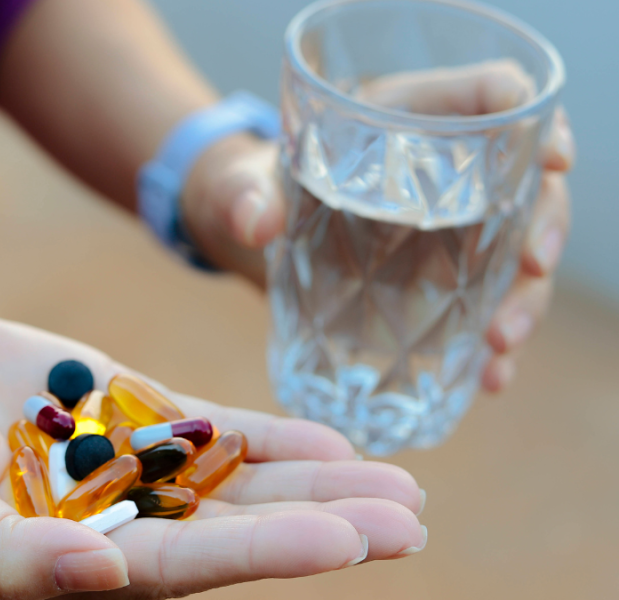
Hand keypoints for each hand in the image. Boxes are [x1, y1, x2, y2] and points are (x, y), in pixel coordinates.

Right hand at [0, 311, 425, 599]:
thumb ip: (12, 557)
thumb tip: (104, 576)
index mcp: (79, 565)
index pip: (190, 565)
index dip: (271, 555)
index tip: (354, 541)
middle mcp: (121, 523)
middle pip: (239, 529)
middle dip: (326, 524)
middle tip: (410, 519)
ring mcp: (135, 466)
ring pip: (243, 480)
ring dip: (319, 482)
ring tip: (401, 484)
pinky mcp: (135, 414)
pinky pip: (217, 430)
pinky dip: (273, 437)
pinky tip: (332, 442)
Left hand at [182, 59, 573, 393]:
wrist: (252, 232)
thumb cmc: (251, 188)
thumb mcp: (241, 184)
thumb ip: (242, 195)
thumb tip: (253, 220)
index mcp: (400, 120)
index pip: (488, 98)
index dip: (531, 122)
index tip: (551, 158)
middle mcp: (439, 174)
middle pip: (522, 185)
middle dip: (542, 224)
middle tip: (532, 267)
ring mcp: (443, 233)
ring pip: (512, 254)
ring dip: (524, 297)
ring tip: (502, 343)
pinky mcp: (433, 284)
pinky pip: (479, 308)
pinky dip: (490, 344)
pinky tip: (490, 377)